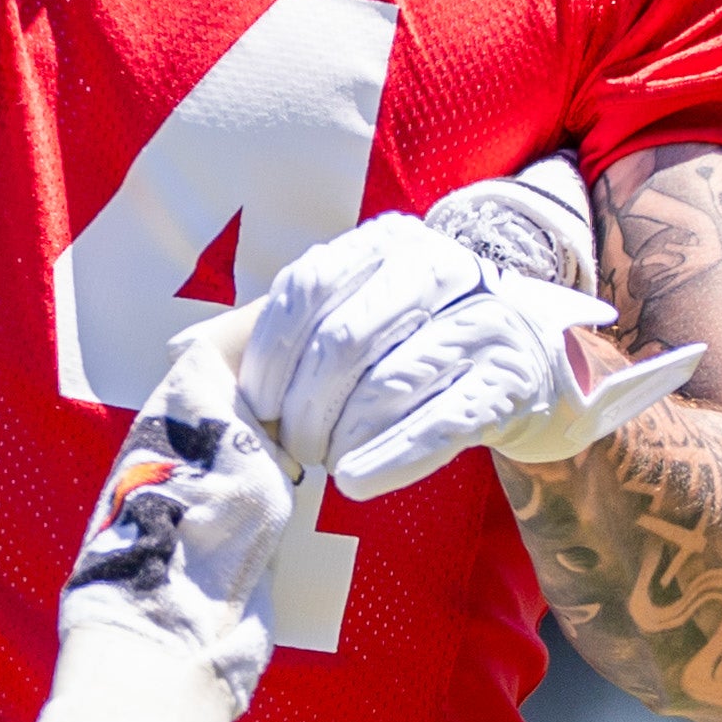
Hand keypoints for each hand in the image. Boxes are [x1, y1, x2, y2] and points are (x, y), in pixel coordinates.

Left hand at [240, 180, 701, 500]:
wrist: (536, 363)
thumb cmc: (422, 340)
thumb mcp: (362, 309)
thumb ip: (285, 325)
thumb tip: (185, 352)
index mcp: (387, 242)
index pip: (306, 289)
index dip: (269, 354)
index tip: (253, 405)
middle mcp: (439, 267)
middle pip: (344, 340)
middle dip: (304, 406)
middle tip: (290, 449)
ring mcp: (482, 320)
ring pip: (389, 383)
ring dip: (342, 436)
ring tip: (323, 463)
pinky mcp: (511, 379)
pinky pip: (441, 422)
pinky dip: (391, 456)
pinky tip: (357, 480)